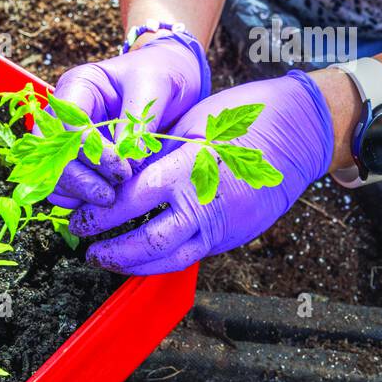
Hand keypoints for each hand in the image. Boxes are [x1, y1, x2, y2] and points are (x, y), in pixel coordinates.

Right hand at [47, 33, 208, 208]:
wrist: (171, 79)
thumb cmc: (161, 74)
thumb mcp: (155, 86)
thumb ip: (138, 122)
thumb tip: (127, 162)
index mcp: (78, 86)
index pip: (68, 125)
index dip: (92, 153)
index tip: (123, 170)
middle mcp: (64, 113)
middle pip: (52, 154)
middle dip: (79, 179)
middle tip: (110, 197)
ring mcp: (66, 138)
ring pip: (54, 175)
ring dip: (78, 193)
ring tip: (111, 200)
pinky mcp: (77, 160)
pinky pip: (65, 187)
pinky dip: (80, 200)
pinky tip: (105, 201)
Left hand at [68, 71, 334, 274]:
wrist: (301, 131)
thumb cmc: (244, 118)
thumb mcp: (190, 126)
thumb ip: (154, 155)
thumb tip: (114, 176)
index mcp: (189, 167)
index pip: (132, 200)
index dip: (101, 214)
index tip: (79, 216)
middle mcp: (206, 202)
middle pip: (147, 240)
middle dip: (111, 248)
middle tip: (85, 246)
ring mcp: (223, 224)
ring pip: (169, 258)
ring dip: (132, 264)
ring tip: (106, 259)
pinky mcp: (233, 237)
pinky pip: (190, 256)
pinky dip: (161, 260)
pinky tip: (141, 257)